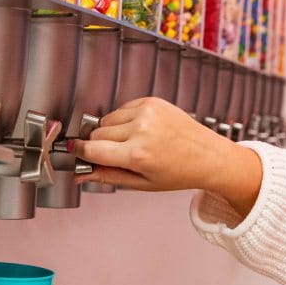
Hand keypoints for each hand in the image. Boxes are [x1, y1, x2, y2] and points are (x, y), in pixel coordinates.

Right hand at [68, 97, 263, 216]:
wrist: (209, 156)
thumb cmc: (179, 173)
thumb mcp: (142, 183)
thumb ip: (108, 177)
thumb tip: (81, 175)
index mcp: (138, 155)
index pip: (92, 149)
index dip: (81, 152)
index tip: (76, 152)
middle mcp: (141, 130)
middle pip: (97, 133)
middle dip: (99, 145)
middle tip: (114, 155)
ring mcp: (147, 112)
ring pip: (107, 120)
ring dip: (112, 132)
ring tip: (132, 143)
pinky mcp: (152, 101)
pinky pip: (122, 108)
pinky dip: (125, 120)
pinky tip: (141, 131)